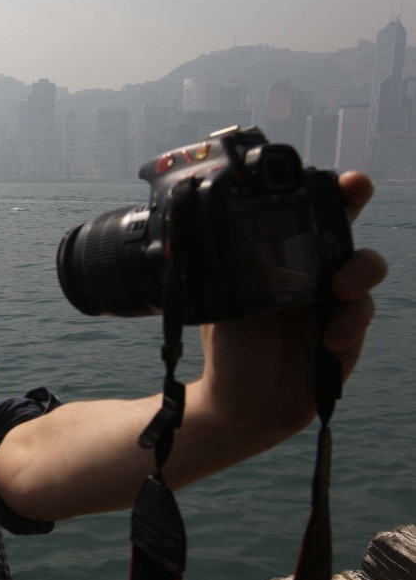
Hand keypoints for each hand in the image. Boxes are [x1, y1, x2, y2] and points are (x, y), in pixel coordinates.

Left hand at [199, 171, 387, 435]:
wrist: (241, 402)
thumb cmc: (229, 347)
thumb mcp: (222, 304)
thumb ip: (230, 272)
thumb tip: (216, 233)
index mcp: (278, 259)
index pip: (302, 216)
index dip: (324, 191)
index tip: (334, 176)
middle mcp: (310, 272)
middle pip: (342, 227)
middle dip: (354, 201)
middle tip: (354, 188)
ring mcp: (332, 301)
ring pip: (363, 268)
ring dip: (357, 271)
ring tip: (338, 290)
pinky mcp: (347, 333)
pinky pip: (358, 316)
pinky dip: (348, 324)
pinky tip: (328, 340)